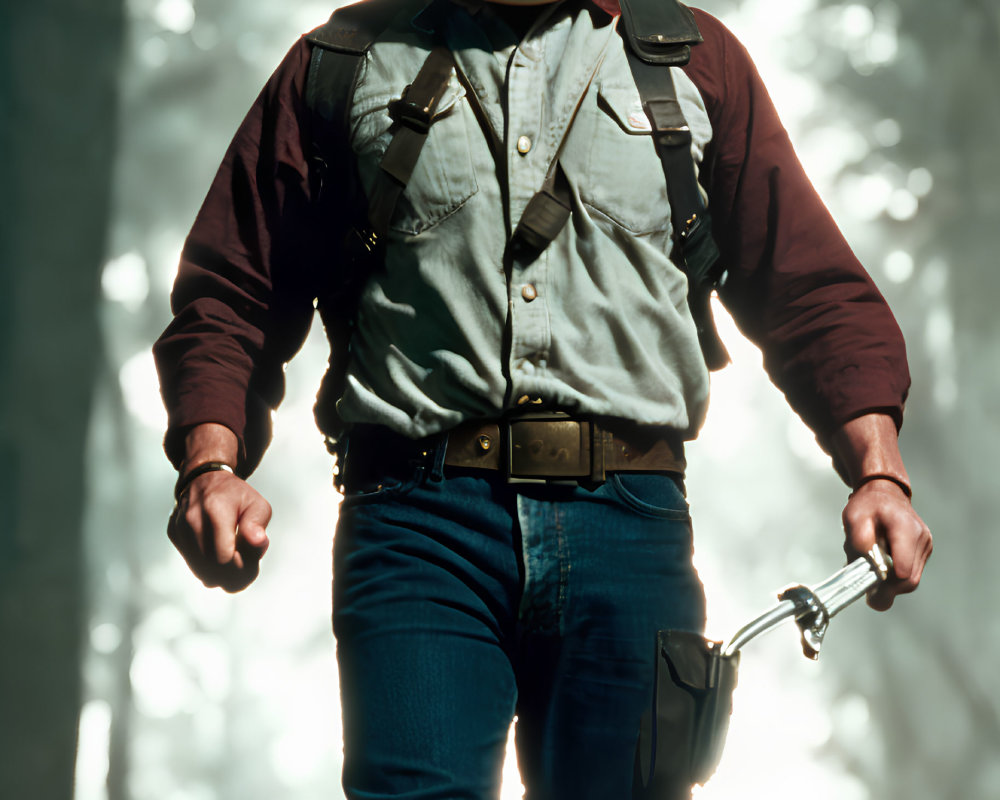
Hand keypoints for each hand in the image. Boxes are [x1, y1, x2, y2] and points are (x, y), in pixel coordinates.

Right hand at [169, 468, 271, 592]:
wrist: (205, 479)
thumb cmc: (236, 495)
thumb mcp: (257, 504)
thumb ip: (258, 524)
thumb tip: (258, 542)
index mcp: (215, 510)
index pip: (225, 557)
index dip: (242, 567)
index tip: (253, 561)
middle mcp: (192, 520)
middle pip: (212, 569)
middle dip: (235, 574)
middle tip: (248, 565)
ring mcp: (179, 529)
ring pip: (202, 572)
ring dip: (223, 573)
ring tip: (236, 557)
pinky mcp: (174, 535)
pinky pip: (194, 565)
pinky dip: (210, 567)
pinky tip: (220, 553)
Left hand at [841, 479, 931, 610]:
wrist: (885, 492)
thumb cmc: (867, 505)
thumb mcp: (853, 518)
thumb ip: (859, 543)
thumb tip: (868, 571)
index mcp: (904, 528)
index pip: (904, 569)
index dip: (887, 586)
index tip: (870, 592)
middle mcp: (921, 538)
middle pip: (909, 580)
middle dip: (887, 590)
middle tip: (867, 593)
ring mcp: (926, 546)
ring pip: (911, 580)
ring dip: (890, 583)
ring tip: (870, 571)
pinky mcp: (924, 552)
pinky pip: (911, 572)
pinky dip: (895, 576)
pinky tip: (881, 564)